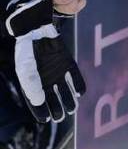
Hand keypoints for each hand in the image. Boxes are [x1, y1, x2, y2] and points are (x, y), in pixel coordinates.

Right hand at [6, 0, 85, 122]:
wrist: (37, 29)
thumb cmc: (28, 50)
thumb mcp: (26, 69)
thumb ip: (32, 86)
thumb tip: (40, 103)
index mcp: (33, 84)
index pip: (37, 103)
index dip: (41, 112)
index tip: (45, 119)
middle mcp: (46, 80)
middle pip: (53, 100)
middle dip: (57, 109)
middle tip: (60, 116)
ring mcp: (57, 72)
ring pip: (65, 92)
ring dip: (69, 101)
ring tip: (71, 109)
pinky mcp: (67, 63)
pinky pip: (75, 77)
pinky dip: (78, 85)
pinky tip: (79, 93)